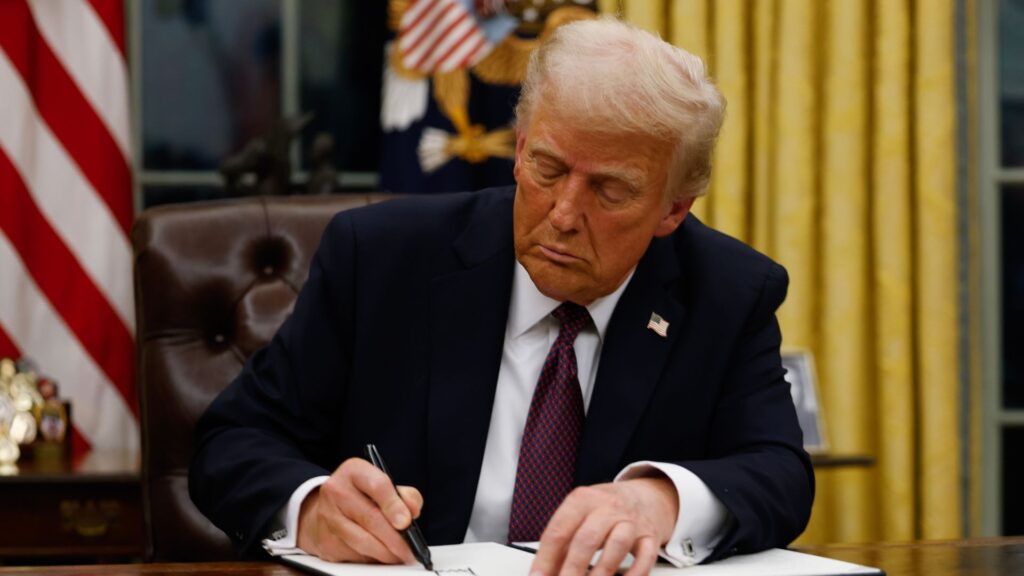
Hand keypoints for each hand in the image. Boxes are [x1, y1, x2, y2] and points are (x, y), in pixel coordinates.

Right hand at [296, 457, 423, 563]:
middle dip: (394, 538)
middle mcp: (337, 490)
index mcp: (354, 471)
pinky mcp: (325, 540)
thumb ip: (404, 495)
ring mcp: (328, 516)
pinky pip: (353, 554)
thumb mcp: (384, 484)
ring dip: (385, 553)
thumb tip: (411, 512)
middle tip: (409, 549)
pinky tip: (382, 556)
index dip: (394, 505)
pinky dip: (372, 558)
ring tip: (400, 555)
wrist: (328, 508)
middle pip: (370, 517)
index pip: (377, 486)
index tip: (406, 522)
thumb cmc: (362, 495)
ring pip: (361, 540)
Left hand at [530, 477, 677, 575]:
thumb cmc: (605, 509)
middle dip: (572, 569)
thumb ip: (562, 540)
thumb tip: (544, 572)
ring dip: (601, 573)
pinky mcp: (650, 536)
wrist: (646, 495)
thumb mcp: (580, 514)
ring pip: (616, 546)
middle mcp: (608, 507)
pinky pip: (645, 557)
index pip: (558, 530)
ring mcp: (631, 521)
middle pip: (587, 539)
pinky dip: (634, 575)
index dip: (545, 559)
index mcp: (583, 499)